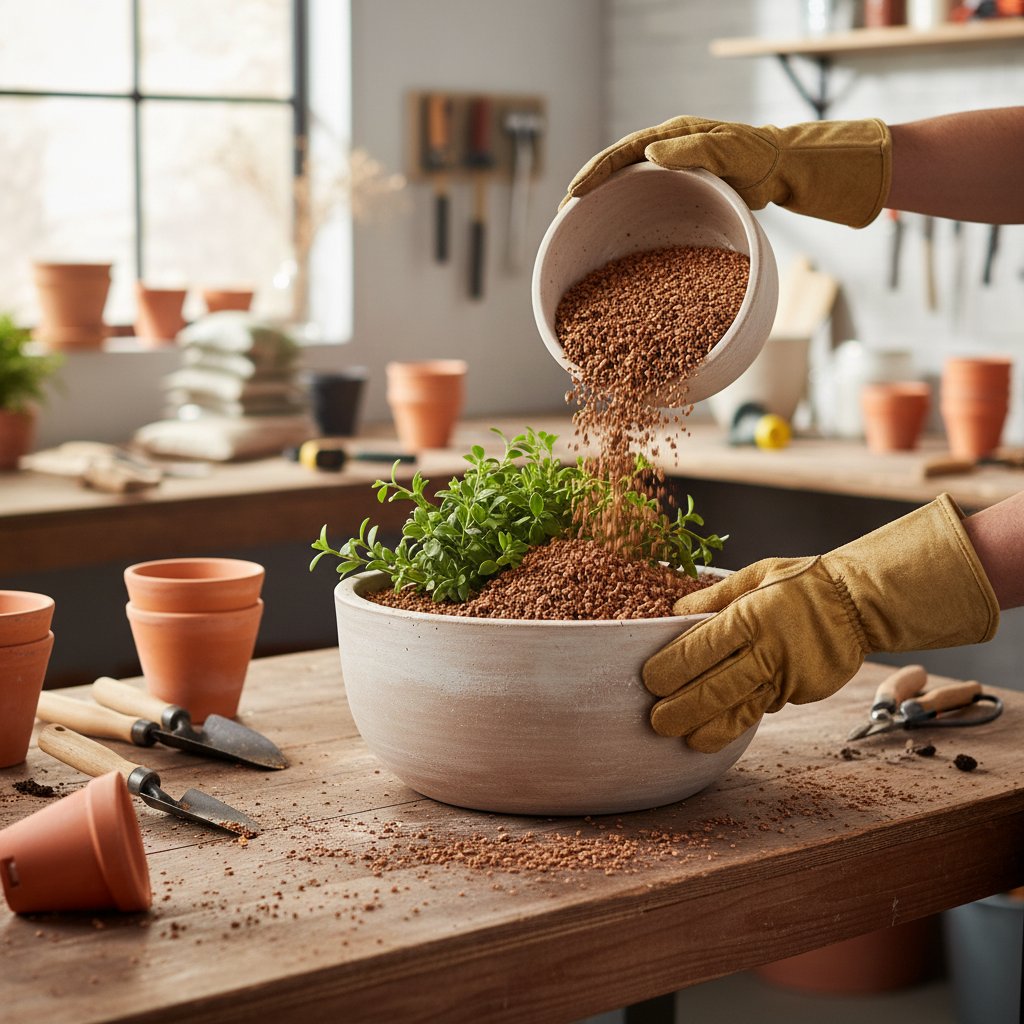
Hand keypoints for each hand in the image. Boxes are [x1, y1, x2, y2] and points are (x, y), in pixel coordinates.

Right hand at [563, 116, 891, 227]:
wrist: (780, 168)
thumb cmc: (758, 156)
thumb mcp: (727, 150)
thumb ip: (692, 150)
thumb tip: (649, 153)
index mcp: (671, 137)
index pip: (623, 152)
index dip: (596, 172)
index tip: (574, 191)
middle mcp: (665, 152)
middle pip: (617, 169)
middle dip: (588, 187)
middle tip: (564, 211)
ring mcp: (670, 172)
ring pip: (627, 187)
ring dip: (603, 204)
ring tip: (580, 224)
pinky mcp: (679, 191)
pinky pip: (645, 202)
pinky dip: (626, 215)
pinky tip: (616, 236)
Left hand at [642, 494, 998, 752]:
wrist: (861, 603)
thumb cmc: (802, 583)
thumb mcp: (758, 574)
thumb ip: (715, 595)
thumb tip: (674, 609)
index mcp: (751, 615)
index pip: (701, 648)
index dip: (671, 668)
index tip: (649, 681)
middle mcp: (768, 649)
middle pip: (715, 688)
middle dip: (681, 709)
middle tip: (655, 721)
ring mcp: (787, 676)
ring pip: (740, 711)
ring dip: (708, 729)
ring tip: (683, 739)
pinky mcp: (802, 692)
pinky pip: (764, 708)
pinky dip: (739, 720)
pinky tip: (715, 730)